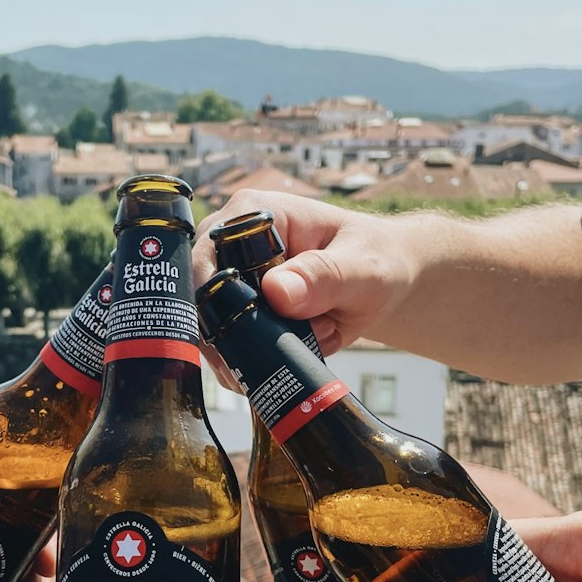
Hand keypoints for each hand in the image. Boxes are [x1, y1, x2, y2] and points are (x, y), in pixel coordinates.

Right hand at [193, 191, 416, 358]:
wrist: (383, 281)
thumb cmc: (377, 260)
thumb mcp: (363, 268)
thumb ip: (324, 277)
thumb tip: (277, 291)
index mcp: (255, 214)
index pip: (208, 253)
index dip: (212, 296)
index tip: (237, 336)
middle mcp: (230, 243)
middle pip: (197, 296)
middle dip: (226, 338)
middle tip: (259, 365)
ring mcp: (231, 278)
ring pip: (207, 327)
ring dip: (240, 355)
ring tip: (280, 364)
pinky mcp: (237, 309)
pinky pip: (224, 345)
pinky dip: (248, 364)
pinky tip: (276, 366)